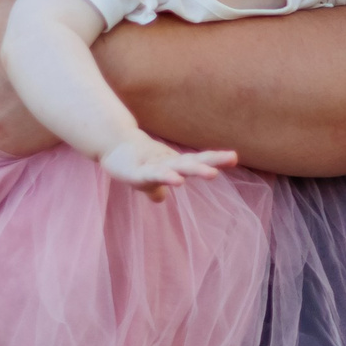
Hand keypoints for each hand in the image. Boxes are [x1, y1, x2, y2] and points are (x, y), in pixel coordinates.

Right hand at [100, 135, 238, 200]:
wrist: (111, 146)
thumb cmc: (134, 162)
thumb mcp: (147, 180)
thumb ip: (156, 189)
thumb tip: (159, 199)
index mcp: (174, 164)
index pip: (198, 160)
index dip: (216, 159)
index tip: (234, 157)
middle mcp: (168, 163)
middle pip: (194, 161)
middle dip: (212, 161)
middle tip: (232, 157)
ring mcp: (154, 167)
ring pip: (178, 168)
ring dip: (196, 170)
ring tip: (212, 173)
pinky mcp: (138, 174)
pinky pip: (155, 177)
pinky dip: (167, 178)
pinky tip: (178, 181)